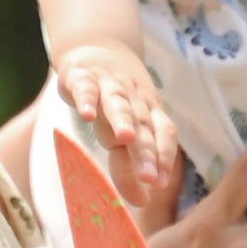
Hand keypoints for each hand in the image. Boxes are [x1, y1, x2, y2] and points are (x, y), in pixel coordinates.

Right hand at [54, 40, 179, 193]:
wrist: (98, 46)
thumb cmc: (116, 100)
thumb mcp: (126, 129)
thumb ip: (130, 164)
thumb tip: (142, 201)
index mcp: (149, 113)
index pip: (163, 135)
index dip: (164, 158)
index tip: (158, 186)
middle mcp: (133, 100)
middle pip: (142, 126)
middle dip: (146, 151)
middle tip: (150, 178)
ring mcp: (108, 86)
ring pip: (118, 103)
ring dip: (123, 119)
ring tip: (125, 138)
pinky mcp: (82, 76)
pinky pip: (86, 87)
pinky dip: (86, 99)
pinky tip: (85, 115)